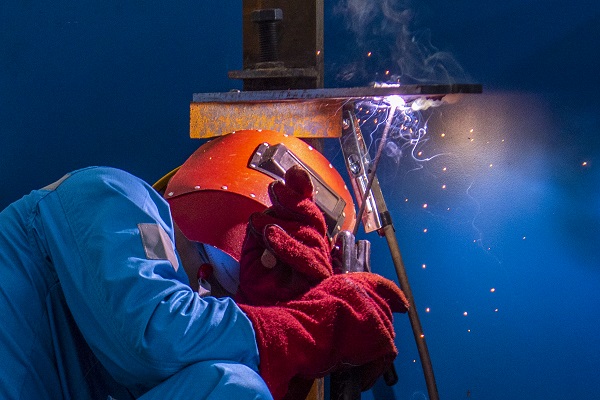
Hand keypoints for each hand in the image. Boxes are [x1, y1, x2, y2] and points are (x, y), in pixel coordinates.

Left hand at [236, 166, 332, 305]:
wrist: (255, 305)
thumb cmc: (259, 274)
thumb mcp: (259, 238)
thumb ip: (269, 215)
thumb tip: (281, 186)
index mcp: (303, 233)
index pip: (307, 208)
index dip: (302, 190)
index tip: (293, 173)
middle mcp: (315, 246)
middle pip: (312, 217)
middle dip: (294, 200)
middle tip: (276, 190)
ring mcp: (318, 262)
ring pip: (310, 234)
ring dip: (284, 223)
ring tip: (261, 223)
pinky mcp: (316, 279)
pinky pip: (307, 258)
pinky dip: (288, 244)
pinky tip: (271, 235)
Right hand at [239, 272, 408, 399]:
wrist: (299, 334)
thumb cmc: (299, 322)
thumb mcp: (320, 304)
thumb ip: (338, 305)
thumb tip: (347, 318)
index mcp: (349, 282)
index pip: (380, 284)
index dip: (393, 294)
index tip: (403, 303)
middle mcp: (365, 294)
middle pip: (385, 312)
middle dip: (381, 329)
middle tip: (373, 345)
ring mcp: (374, 314)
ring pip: (387, 334)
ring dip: (376, 350)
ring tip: (360, 363)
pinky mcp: (380, 337)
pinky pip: (385, 355)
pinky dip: (374, 369)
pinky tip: (362, 377)